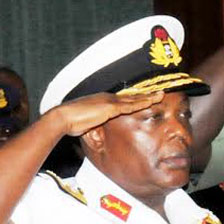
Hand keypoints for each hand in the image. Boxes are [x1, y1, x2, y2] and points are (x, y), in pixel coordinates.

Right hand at [48, 91, 163, 136]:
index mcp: (102, 101)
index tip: (145, 97)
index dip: (135, 98)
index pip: (123, 99)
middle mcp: (107, 98)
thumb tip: (94, 130)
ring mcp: (109, 101)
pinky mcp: (110, 107)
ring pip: (134, 99)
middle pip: (131, 96)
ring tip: (160, 95)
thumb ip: (93, 125)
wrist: (63, 117)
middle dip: (146, 94)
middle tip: (159, 92)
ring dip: (148, 97)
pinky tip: (151, 102)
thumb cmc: (71, 122)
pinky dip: (142, 103)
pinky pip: (130, 105)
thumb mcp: (85, 124)